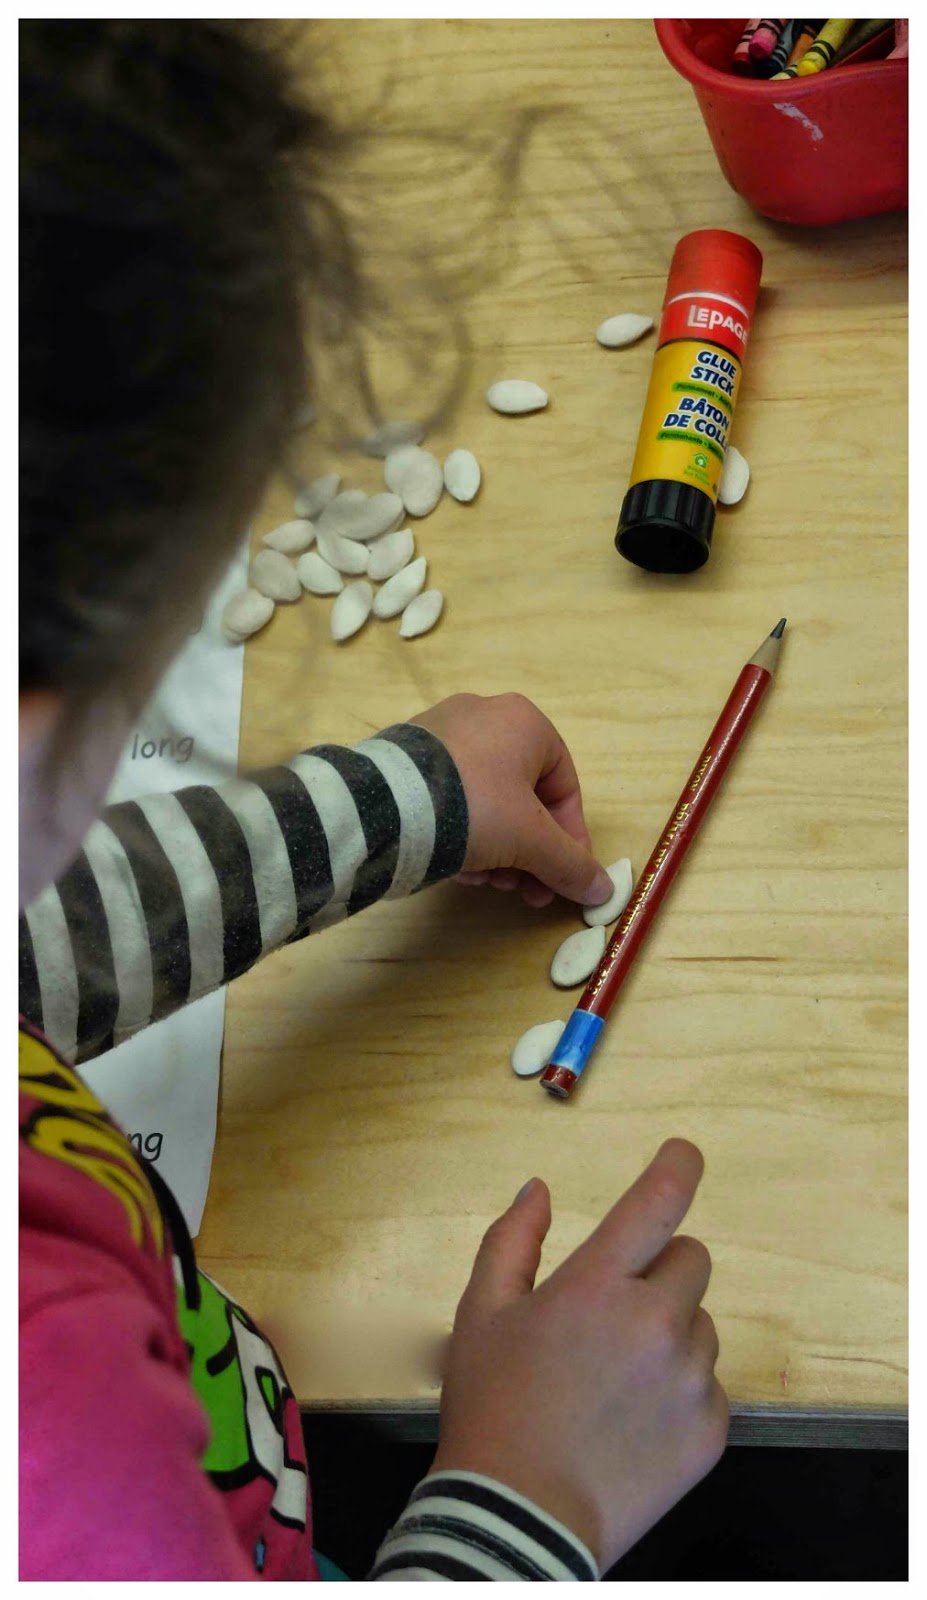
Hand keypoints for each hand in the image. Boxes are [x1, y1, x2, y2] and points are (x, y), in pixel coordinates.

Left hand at [410, 692, 613, 909]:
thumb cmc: (477, 809)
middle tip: (524, 891)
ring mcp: (440, 734)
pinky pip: (449, 797)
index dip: (570, 839)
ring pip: (486, 801)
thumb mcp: (532, 842)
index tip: (564, 879)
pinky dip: (461, 833)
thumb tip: (604, 889)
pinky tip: (455, 866)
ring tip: (486, 883)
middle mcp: (484, 715)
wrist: (388, 807)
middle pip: (523, 798)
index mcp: (524, 722)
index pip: (565, 785)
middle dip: (528, 852)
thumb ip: (570, 864)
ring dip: (496, 849)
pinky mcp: (406, 757)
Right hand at [430, 1139, 727, 1572]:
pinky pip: (710, 1384)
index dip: (678, 1167)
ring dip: (671, 1333)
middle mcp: (655, 1321)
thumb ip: (511, 1241)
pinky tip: (635, 1418)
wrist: (518, 1518)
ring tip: (617, 1379)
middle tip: (616, 1312)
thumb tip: (539, 1190)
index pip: (659, 1202)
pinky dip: (681, 1390)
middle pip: (691, 1260)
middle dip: (660, 1272)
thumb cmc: (492, 1406)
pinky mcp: (710, 1430)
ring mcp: (689, 1378)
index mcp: (598, 1285)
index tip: (685, 1155)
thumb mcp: (480, 1314)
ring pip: (701, 1324)